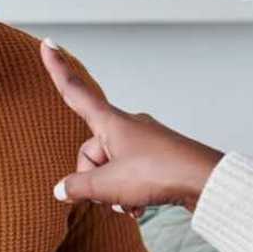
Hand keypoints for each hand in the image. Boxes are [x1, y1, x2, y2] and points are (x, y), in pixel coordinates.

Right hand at [41, 40, 223, 213]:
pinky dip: (129, 193)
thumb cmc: (160, 174)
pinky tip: (138, 208)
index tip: (48, 43)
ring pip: (111, 168)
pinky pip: (130, 175)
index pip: (76, 92)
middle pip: (91, 152)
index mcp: (111, 122)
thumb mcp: (109, 185)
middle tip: (108, 197)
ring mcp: (143, 142)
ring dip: (113, 191)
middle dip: (94, 180)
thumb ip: (79, 186)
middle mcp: (126, 126)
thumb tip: (62, 189)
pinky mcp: (157, 158)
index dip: (58, 70)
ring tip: (128, 204)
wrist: (205, 182)